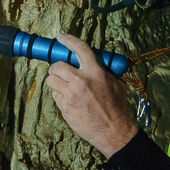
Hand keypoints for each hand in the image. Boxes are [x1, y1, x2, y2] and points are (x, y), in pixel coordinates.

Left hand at [45, 34, 138, 157]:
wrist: (113, 131)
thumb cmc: (117, 107)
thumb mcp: (117, 84)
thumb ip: (106, 72)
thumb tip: (100, 63)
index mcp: (96, 72)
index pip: (79, 49)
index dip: (68, 40)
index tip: (61, 38)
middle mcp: (81, 82)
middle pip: (57, 66)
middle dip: (56, 68)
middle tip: (61, 71)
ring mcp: (71, 96)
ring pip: (51, 81)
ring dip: (56, 82)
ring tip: (64, 86)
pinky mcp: (65, 108)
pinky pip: (55, 96)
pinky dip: (59, 96)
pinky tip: (69, 100)